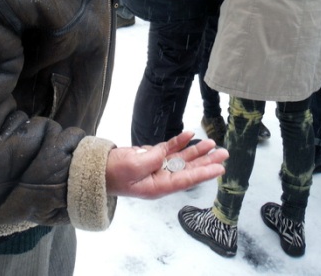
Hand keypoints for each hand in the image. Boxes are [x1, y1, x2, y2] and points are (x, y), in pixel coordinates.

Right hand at [105, 131, 227, 198]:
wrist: (96, 169)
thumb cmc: (112, 173)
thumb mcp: (132, 167)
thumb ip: (151, 159)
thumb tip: (164, 152)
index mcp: (158, 186)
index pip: (186, 179)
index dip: (204, 173)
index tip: (220, 169)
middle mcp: (161, 178)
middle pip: (188, 169)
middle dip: (206, 161)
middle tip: (224, 153)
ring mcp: (156, 167)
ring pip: (181, 158)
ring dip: (196, 150)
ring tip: (212, 143)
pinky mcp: (150, 157)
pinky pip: (169, 149)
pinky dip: (179, 141)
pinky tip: (189, 133)